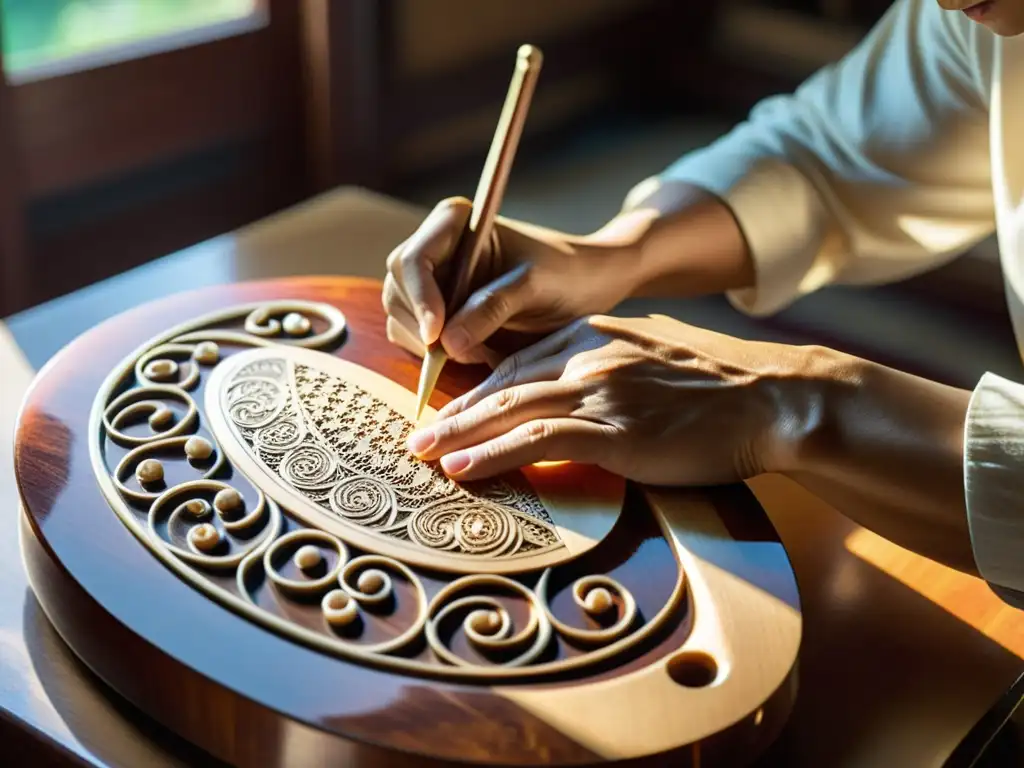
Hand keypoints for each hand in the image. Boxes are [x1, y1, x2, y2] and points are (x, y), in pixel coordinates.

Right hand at [382, 197, 636, 364]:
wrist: (586, 286)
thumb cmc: (567, 274)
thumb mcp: (536, 286)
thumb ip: (493, 307)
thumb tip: (446, 342)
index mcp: (453, 222)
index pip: (414, 259)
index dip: (420, 298)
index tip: (438, 336)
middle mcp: (434, 247)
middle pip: (398, 290)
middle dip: (425, 327)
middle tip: (471, 351)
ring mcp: (430, 281)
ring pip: (400, 318)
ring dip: (432, 346)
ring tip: (484, 350)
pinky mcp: (434, 311)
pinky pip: (413, 338)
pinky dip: (435, 356)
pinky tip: (477, 353)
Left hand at [406, 314, 827, 484]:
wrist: (772, 399)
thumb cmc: (718, 386)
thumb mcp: (654, 357)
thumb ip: (609, 367)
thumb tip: (582, 394)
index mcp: (594, 333)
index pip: (519, 362)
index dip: (478, 391)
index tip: (452, 414)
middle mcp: (588, 354)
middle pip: (503, 383)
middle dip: (454, 412)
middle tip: (417, 437)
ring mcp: (600, 390)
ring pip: (510, 408)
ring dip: (459, 434)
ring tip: (422, 456)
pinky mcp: (616, 429)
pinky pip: (538, 440)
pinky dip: (494, 455)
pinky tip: (463, 470)